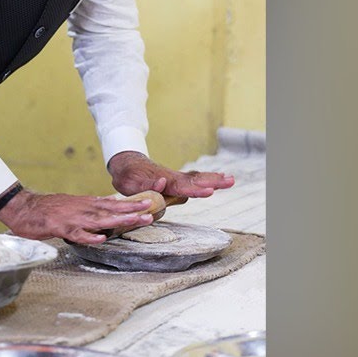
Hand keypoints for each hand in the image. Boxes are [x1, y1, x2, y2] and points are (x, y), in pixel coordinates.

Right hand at [0, 187, 156, 244]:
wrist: (23, 207)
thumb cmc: (48, 209)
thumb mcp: (74, 203)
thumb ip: (92, 205)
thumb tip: (110, 203)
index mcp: (86, 203)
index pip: (112, 203)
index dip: (130, 203)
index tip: (148, 203)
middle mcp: (82, 208)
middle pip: (111, 209)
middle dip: (131, 210)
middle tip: (150, 212)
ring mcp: (72, 218)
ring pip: (99, 219)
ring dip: (118, 219)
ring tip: (136, 221)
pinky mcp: (59, 227)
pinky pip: (76, 233)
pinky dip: (89, 236)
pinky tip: (101, 239)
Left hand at [107, 151, 234, 198]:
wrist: (126, 165)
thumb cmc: (128, 176)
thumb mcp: (130, 183)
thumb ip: (147, 186)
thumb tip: (162, 184)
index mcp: (162, 182)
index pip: (181, 187)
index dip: (195, 190)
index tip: (210, 191)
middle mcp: (172, 179)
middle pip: (195, 181)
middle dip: (213, 181)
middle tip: (230, 181)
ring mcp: (175, 179)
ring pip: (197, 178)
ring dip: (214, 179)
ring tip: (231, 180)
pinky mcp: (176, 181)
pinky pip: (194, 180)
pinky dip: (207, 179)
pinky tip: (220, 180)